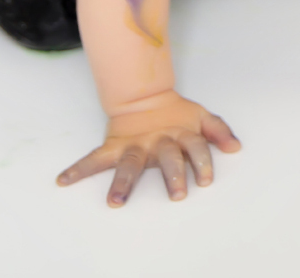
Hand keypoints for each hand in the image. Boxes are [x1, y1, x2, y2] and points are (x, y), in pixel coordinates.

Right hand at [57, 89, 240, 206]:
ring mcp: (135, 144)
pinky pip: (94, 158)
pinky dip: (78, 168)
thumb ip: (218, 130)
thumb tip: (236, 147)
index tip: (205, 180)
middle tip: (177, 194)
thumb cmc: (175, 115)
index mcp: (179, 133)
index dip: (202, 161)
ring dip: (123, 182)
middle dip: (173, 174)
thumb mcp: (200, 116)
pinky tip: (63, 180)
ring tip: (115, 202)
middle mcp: (158, 140)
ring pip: (131, 163)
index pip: (194, 146)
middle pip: (167, 156)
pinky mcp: (114, 147)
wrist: (143, 98)